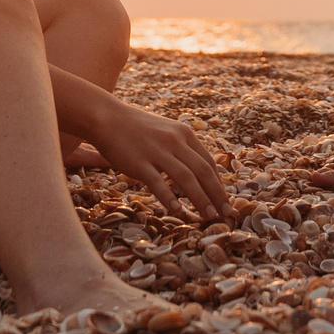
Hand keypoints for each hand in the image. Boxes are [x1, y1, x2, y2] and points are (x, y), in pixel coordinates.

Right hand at [76, 97, 230, 222]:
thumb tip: (196, 170)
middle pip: (203, 171)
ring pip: (186, 178)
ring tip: (209, 216)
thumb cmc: (136, 128)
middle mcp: (175, 141)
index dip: (219, 183)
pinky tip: (177, 211)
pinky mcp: (139, 162)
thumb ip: (181, 147)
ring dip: (200, 199)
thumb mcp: (166, 131)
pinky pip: (157, 182)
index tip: (224, 200)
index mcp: (184, 134)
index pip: (208, 162)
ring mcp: (157, 152)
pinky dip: (169, 197)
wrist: (107, 118)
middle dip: (218, 194)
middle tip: (226, 214)